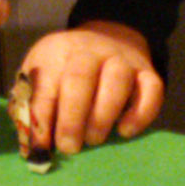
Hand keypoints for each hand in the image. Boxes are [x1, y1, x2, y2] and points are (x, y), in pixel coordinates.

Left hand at [10, 22, 163, 156]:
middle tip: (70, 147)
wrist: (108, 38)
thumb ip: (32, 106)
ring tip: (94, 139)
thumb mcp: (41, 77)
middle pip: (80, 77)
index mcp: (57, 51)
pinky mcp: (147, 71)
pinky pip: (152, 89)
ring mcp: (122, 59)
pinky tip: (125, 130)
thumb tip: (33, 145)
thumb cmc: (66, 69)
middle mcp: (90, 50)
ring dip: (103, 115)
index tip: (41, 146)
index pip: (46, 84)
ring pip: (117, 80)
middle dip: (72, 117)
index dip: (41, 118)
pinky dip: (141, 113)